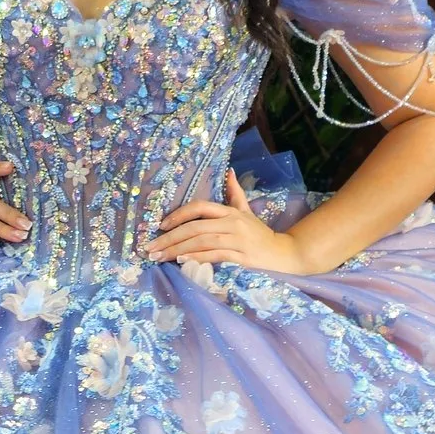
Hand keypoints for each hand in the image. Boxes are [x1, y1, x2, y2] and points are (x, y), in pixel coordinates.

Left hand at [144, 167, 314, 274]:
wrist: (284, 252)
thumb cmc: (261, 233)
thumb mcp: (247, 210)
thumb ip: (235, 192)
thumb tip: (229, 171)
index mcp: (230, 211)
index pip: (199, 207)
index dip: (178, 215)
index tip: (160, 226)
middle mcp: (232, 223)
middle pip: (195, 227)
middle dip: (170, 238)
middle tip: (150, 248)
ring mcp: (237, 240)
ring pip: (201, 242)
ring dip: (178, 250)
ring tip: (159, 257)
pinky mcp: (241, 256)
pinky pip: (215, 255)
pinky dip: (197, 258)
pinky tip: (182, 262)